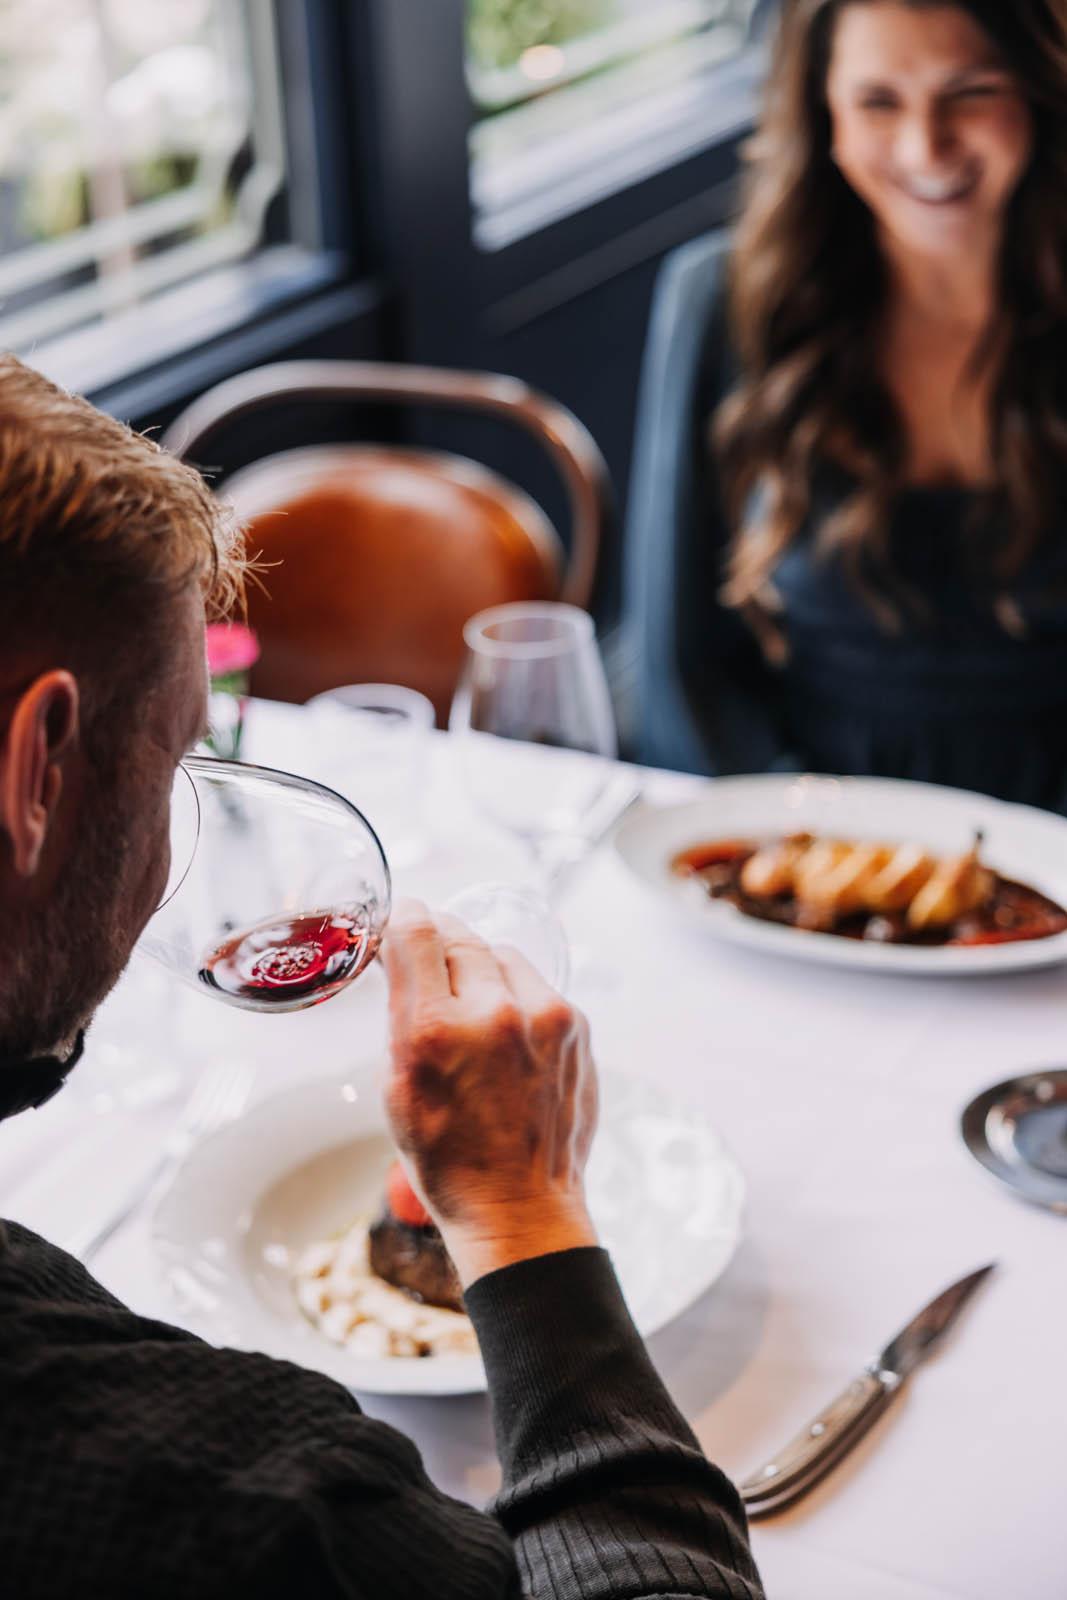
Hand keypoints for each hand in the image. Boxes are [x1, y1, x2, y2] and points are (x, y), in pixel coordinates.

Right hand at [381, 899, 598, 1287]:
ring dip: (482, 971)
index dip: (402, 918)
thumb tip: (403, 957)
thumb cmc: (448, 1158)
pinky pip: (536, 986)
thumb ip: (401, 1015)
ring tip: (472, 1012)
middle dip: (439, 946)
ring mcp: (544, 1017)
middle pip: (459, 936)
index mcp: (434, 1031)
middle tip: (430, 968)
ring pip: (502, 955)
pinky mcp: (576, 1026)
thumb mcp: (396, 1088)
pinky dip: (518, 998)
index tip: (398, 924)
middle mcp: (493, 1013)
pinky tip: (508, 1038)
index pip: (416, 930)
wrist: (519, 1207)